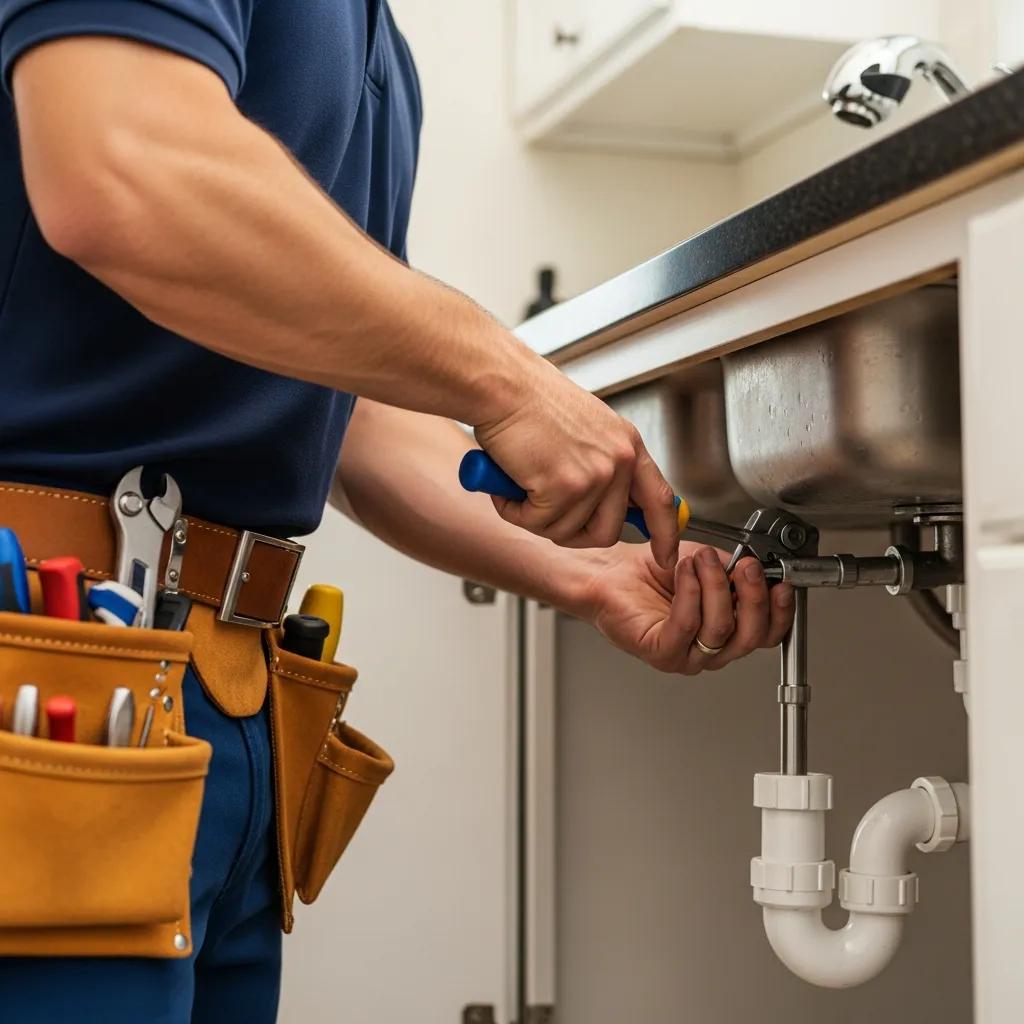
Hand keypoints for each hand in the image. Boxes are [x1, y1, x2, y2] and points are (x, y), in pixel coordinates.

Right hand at [473, 358, 678, 568]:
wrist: (503, 386)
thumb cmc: (532, 403)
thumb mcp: (589, 431)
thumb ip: (605, 466)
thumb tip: (610, 506)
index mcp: (628, 445)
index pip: (660, 501)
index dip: (665, 535)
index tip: (665, 555)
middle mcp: (619, 461)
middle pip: (607, 532)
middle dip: (574, 533)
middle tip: (546, 515)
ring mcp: (594, 475)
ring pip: (567, 531)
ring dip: (535, 517)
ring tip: (520, 484)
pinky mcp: (563, 487)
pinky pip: (537, 522)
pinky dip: (515, 510)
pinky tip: (508, 484)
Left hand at [572, 541, 794, 674]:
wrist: (613, 571)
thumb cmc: (655, 571)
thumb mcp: (710, 565)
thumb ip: (738, 572)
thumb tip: (762, 571)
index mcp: (728, 630)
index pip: (768, 633)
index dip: (780, 610)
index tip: (781, 582)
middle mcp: (710, 649)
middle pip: (750, 637)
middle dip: (752, 597)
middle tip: (745, 566)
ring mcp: (686, 656)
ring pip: (719, 630)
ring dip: (715, 586)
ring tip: (701, 560)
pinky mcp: (661, 652)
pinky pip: (686, 626)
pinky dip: (690, 593)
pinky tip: (684, 572)